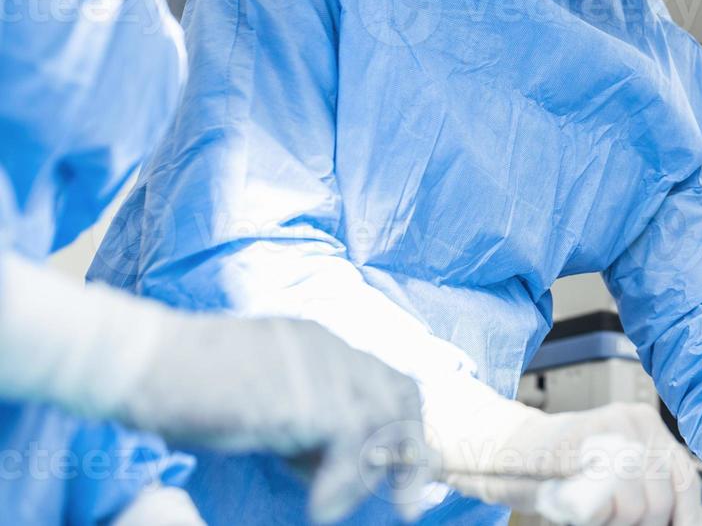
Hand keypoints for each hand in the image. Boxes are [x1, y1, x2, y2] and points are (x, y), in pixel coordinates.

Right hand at [0, 258, 429, 523]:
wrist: (139, 361)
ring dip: (374, 474)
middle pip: (401, 393)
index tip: (392, 474)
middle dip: (411, 450)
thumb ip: (297, 417)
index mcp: (318, 344)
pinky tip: (319, 510)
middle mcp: (328, 349)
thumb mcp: (257, 400)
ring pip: (384, 421)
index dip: (395, 428)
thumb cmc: (180, 385)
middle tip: (407, 501)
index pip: (383, 380)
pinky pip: (350, 444)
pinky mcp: (303, 398)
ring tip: (339, 507)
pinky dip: (343, 483)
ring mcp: (319, 368)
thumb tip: (324, 460)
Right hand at [439, 400, 701, 525]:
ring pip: (634, 506)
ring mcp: (608, 425)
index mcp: (650, 428)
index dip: (684, 517)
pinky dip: (590, 514)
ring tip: (590, 511)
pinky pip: (599, 501)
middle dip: (638, 524)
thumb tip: (686, 522)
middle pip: (660, 500)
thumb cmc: (561, 474)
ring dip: (611, 521)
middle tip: (607, 519)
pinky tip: (577, 503)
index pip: (684, 481)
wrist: (505, 452)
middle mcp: (636, 419)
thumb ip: (648, 494)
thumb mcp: (616, 483)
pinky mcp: (579, 440)